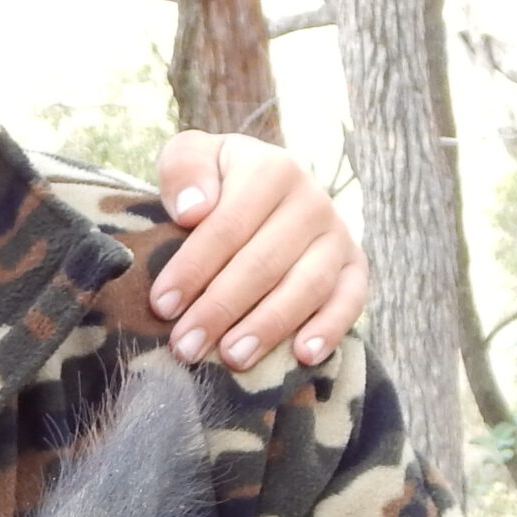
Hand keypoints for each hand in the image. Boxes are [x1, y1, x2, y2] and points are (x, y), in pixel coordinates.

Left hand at [150, 133, 367, 369]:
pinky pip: (350, 300)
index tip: (162, 306)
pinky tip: (304, 356)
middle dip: (221, 309)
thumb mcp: (189, 158)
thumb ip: (183, 170)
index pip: (228, 226)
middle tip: (186, 346)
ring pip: (307, 286)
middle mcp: (312, 200)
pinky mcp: (354, 267)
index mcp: (271, 170)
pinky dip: (330, 328)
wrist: (262, 187)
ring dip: (268, 327)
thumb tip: (193, 211)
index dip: (193, 268)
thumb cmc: (213, 183)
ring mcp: (337, 236)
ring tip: (232, 358)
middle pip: (263, 263)